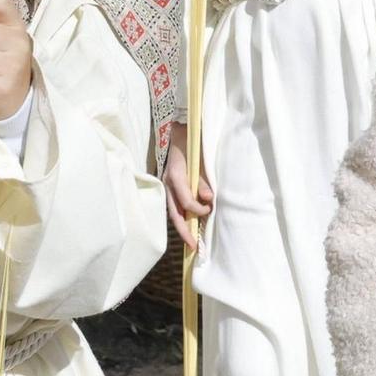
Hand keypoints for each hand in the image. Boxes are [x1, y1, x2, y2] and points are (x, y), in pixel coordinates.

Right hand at [163, 121, 214, 252]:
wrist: (180, 128)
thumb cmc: (194, 143)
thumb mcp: (202, 160)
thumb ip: (204, 180)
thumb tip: (208, 199)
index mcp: (176, 176)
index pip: (185, 201)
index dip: (198, 209)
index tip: (209, 209)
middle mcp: (168, 182)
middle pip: (175, 213)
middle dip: (184, 231)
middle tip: (194, 247)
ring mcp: (166, 184)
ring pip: (172, 211)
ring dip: (181, 226)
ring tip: (191, 241)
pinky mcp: (169, 184)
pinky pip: (173, 204)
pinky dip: (180, 215)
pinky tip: (188, 224)